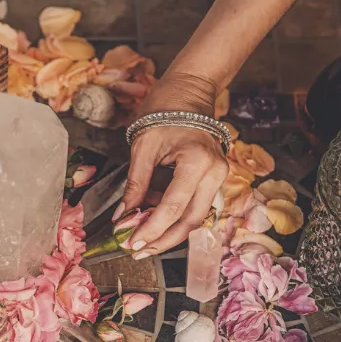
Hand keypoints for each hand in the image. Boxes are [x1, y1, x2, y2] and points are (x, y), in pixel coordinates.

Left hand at [118, 71, 228, 256]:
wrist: (189, 91)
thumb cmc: (165, 110)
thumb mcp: (143, 147)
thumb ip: (135, 184)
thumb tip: (122, 215)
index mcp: (197, 162)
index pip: (173, 207)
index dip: (152, 229)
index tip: (132, 243)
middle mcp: (215, 173)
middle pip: (191, 221)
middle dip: (163, 240)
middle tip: (137, 251)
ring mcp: (218, 176)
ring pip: (196, 217)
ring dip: (169, 232)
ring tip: (143, 241)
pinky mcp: (214, 178)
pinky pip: (196, 205)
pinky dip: (175, 217)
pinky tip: (154, 222)